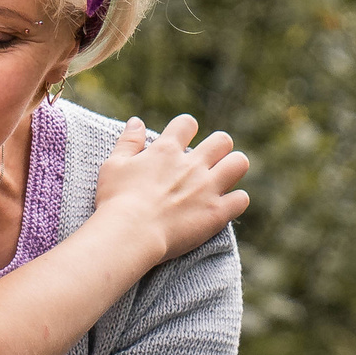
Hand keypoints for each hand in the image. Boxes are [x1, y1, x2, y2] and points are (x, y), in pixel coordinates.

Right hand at [92, 114, 250, 260]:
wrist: (130, 233)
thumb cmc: (117, 200)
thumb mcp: (114, 165)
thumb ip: (128, 141)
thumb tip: (136, 121)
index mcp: (166, 150)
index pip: (187, 123)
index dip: (186, 129)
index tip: (182, 141)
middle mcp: (192, 165)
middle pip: (222, 141)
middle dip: (218, 148)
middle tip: (208, 163)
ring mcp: (207, 188)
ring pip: (239, 163)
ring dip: (233, 168)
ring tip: (222, 179)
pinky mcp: (217, 212)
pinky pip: (241, 198)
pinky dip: (235, 201)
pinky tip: (224, 206)